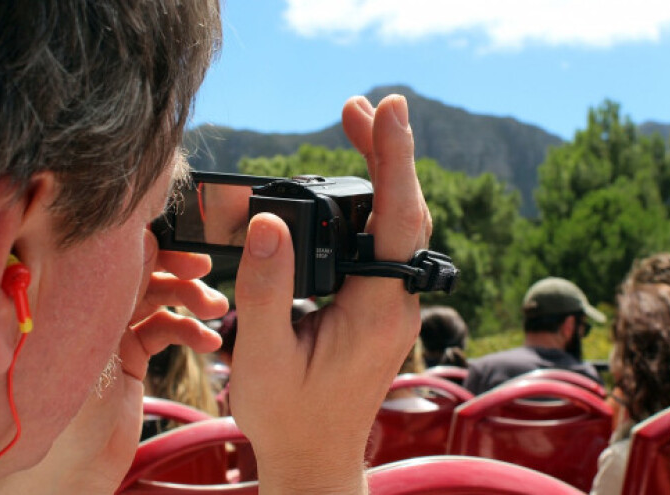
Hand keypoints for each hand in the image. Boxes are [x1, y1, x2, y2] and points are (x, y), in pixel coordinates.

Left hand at [0, 246, 226, 493]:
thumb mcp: (91, 350)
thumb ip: (114, 295)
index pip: (110, 259)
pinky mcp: (129, 357)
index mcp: (68, 302)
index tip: (182, 250)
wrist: (71, 475)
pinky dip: (189, 332)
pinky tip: (209, 342)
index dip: (149, 249)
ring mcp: (109, 334)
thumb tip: (139, 242)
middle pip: (138, 274)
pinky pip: (165, 331)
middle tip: (206, 272)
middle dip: (176, 271)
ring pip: (157, 300)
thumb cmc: (63, 418)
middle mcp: (87, 311)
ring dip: (190, 302)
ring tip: (217, 310)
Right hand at [229, 95, 430, 493]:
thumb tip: (268, 222)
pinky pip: (384, 243)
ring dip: (382, 174)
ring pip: (399, 225)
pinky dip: (371, 204)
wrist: (316, 458)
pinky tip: (351, 187)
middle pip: (405, 211)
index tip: (387, 109)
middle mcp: (396, 303)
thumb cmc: (290, 419)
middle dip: (388, 153)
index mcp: (376, 313)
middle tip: (357, 106)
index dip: (394, 160)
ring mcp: (392, 304)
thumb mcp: (264, 360)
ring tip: (356, 127)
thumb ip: (265, 292)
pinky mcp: (379, 305)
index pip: (395, 222)